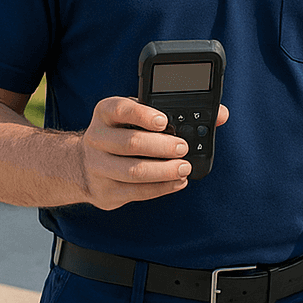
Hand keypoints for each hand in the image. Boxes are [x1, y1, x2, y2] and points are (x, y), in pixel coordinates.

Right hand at [77, 97, 229, 209]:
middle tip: (183, 148)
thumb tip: (220, 115)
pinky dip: (160, 188)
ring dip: (163, 171)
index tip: (164, 121)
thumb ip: (177, 112)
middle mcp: (97, 138)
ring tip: (184, 168)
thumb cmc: (123, 133)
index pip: (119, 109)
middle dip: (161, 146)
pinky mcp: (104, 192)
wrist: (82, 164)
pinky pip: (135, 192)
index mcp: (105, 113)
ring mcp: (97, 167)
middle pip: (129, 143)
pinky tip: (177, 182)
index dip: (142, 114)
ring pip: (132, 171)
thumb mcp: (140, 115)